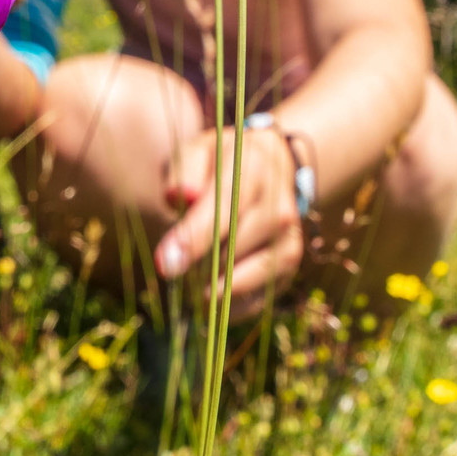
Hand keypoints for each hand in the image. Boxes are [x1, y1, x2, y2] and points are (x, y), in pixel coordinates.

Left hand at [155, 123, 305, 308]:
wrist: (269, 164)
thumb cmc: (220, 163)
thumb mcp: (199, 151)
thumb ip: (185, 170)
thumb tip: (179, 196)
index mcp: (252, 168)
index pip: (224, 208)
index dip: (194, 239)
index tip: (165, 266)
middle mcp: (279, 202)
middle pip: (239, 244)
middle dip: (201, 266)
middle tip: (171, 275)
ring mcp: (290, 233)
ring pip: (254, 271)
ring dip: (219, 286)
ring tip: (191, 289)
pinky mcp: (291, 258)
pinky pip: (265, 292)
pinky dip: (236, 304)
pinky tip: (211, 303)